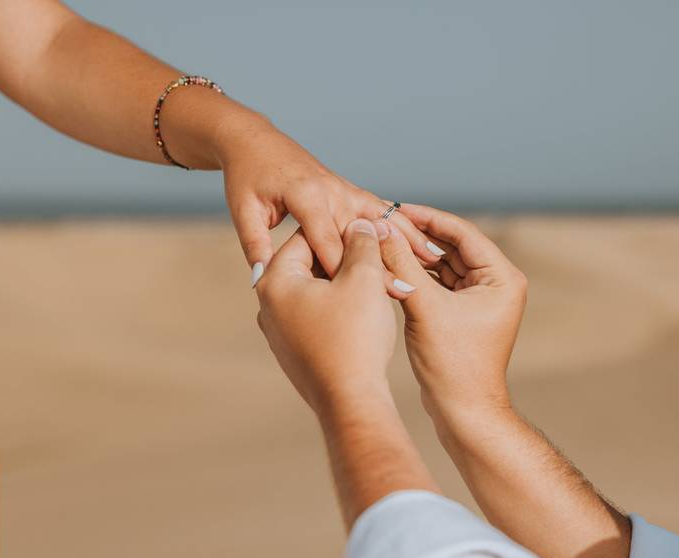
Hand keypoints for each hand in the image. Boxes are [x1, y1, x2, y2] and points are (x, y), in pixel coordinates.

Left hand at [215, 121, 443, 277]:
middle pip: (365, 235)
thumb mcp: (243, 211)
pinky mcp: (350, 190)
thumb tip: (259, 280)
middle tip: (412, 290)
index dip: (349, 272)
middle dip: (387, 262)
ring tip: (435, 262)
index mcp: (307, 196)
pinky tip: (424, 242)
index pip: (330, 242)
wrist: (255, 141)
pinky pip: (382, 209)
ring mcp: (345, 189)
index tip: (367, 296)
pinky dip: (403, 225)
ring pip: (382, 218)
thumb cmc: (247, 177)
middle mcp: (332, 190)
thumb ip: (255, 245)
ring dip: (409, 239)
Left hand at [254, 218, 399, 414]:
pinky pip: (317, 319)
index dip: (341, 228)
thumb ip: (362, 243)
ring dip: (345, 284)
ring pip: (315, 293)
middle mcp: (268, 307)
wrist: (352, 403)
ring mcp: (279, 334)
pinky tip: (367, 312)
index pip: (306, 236)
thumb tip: (361, 224)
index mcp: (275, 282)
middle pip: (309, 265)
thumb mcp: (363, 279)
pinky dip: (340, 310)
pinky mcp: (295, 354)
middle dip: (344, 258)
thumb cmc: (355, 338)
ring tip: (378, 282)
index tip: (368, 228)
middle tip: (377, 254)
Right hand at [375, 204, 527, 420]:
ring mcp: (481, 299)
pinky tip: (390, 266)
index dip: (427, 218)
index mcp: (503, 277)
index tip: (396, 208)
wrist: (463, 412)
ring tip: (382, 241)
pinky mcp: (463, 313)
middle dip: (417, 235)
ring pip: (443, 264)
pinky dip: (416, 275)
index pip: (462, 233)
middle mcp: (497, 284)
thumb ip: (403, 263)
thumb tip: (380, 228)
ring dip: (414, 254)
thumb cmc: (453, 365)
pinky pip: (438, 283)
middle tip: (383, 222)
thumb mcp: (424, 307)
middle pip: (452, 246)